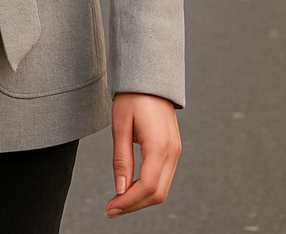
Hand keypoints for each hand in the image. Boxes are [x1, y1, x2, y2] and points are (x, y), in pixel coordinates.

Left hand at [105, 93, 180, 217]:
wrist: (150, 77)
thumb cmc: (133, 96)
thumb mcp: (120, 125)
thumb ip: (121, 160)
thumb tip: (120, 190)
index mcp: (159, 146)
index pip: (147, 187)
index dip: (128, 202)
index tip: (109, 208)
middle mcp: (172, 152)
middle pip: (157, 194)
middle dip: (134, 205)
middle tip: (111, 209)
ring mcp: (175, 151)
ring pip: (162, 188)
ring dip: (141, 198)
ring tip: (118, 200)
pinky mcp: (173, 148)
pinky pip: (163, 176)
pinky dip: (148, 187)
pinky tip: (131, 187)